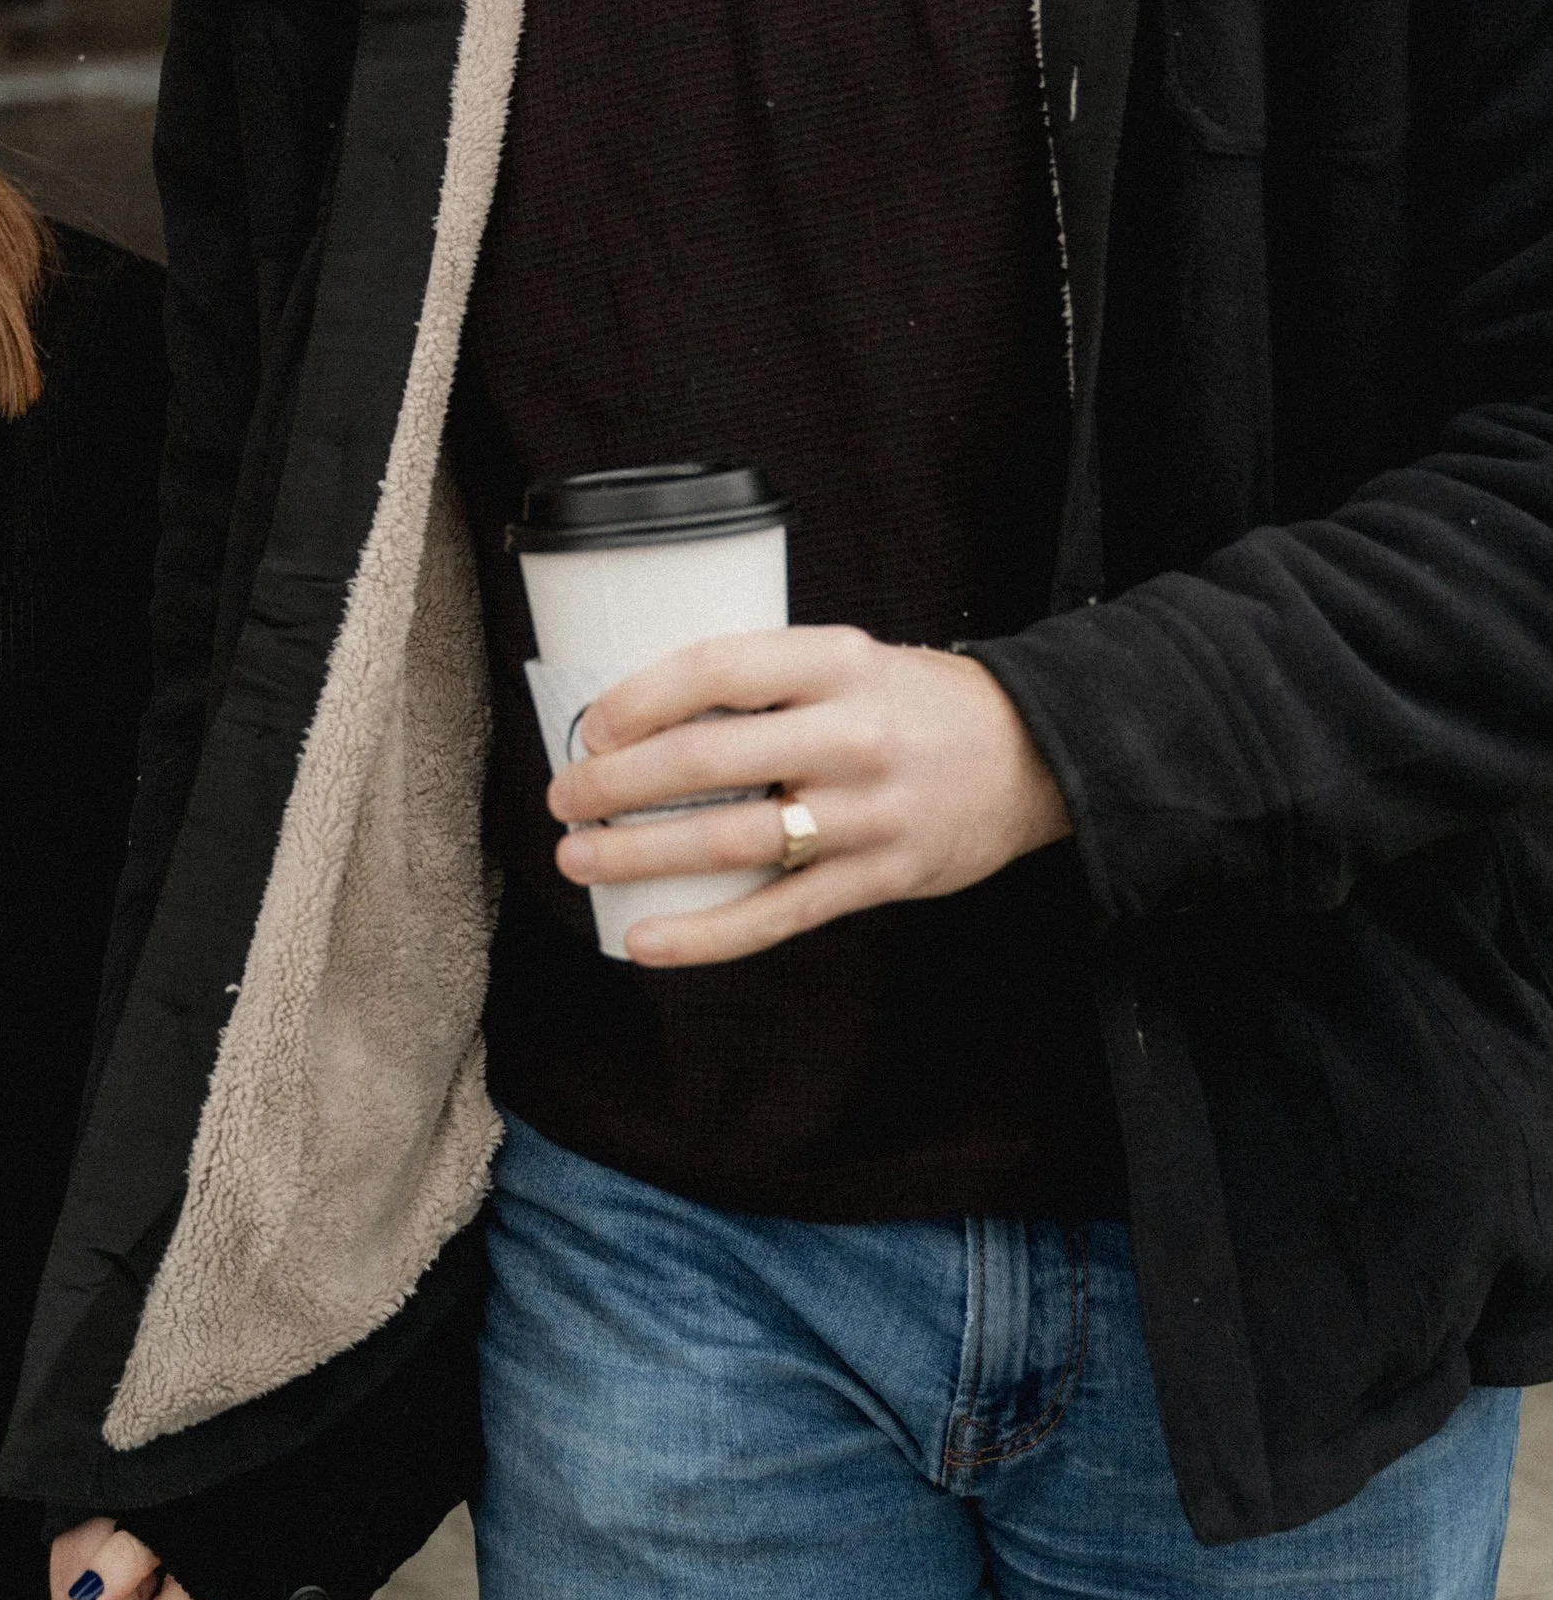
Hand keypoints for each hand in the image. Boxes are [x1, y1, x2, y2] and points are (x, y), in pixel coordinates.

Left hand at [548, 625, 1069, 968]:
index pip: (719, 667)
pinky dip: (705, 934)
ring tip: (579, 858)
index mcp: (838, 660)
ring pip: (733, 840)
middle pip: (709, 758)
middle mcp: (851, 733)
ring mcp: (867, 812)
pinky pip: (778, 914)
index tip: (591, 725)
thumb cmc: (914, 704)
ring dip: (641, 854)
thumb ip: (766, 681)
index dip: (641, 697)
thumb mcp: (850, 660)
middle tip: (563, 798)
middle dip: (618, 783)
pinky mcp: (880, 877)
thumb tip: (640, 716)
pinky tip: (647, 939)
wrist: (1035, 755)